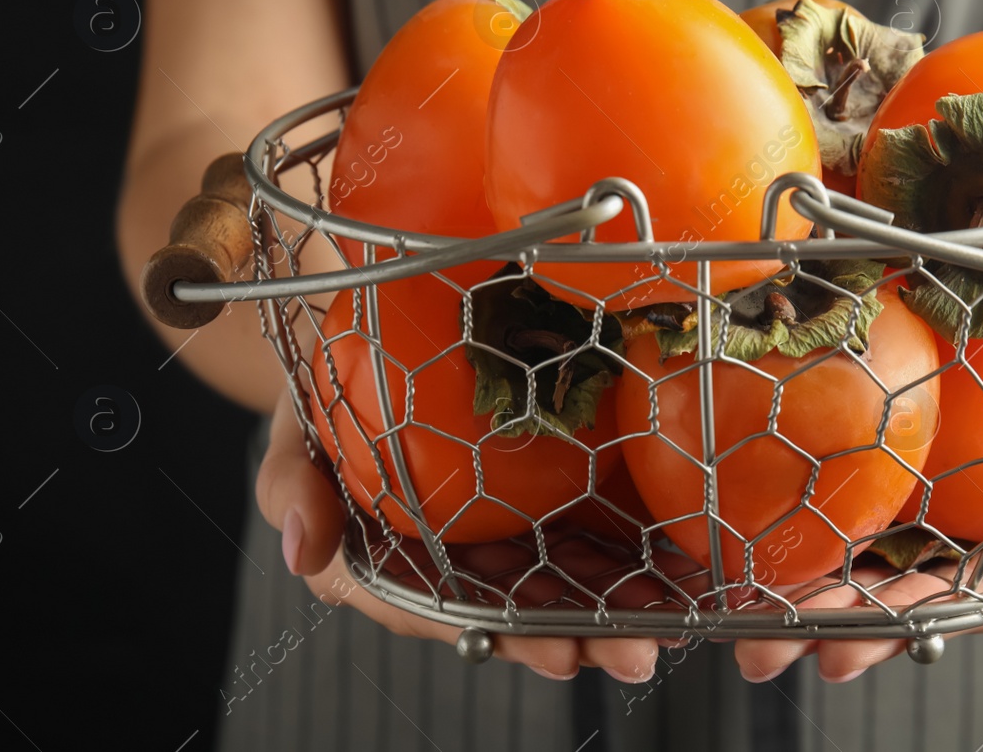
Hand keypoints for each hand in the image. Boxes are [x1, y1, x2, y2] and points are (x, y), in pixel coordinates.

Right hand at [254, 389, 662, 682]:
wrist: (378, 333)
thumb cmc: (328, 396)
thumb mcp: (295, 433)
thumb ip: (293, 487)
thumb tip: (300, 550)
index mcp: (397, 567)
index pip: (451, 614)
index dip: (503, 633)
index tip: (552, 648)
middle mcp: (462, 562)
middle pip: (524, 610)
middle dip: (581, 634)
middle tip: (635, 650)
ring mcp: (513, 530)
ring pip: (571, 578)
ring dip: (624, 604)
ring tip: (676, 619)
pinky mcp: (555, 491)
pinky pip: (602, 526)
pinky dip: (646, 549)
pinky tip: (689, 565)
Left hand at [733, 378, 982, 682]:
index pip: (978, 608)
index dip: (917, 624)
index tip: (855, 639)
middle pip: (910, 611)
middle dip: (837, 631)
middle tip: (767, 645)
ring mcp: (941, 543)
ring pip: (872, 587)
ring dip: (805, 610)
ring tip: (743, 625)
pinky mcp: (905, 508)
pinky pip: (853, 537)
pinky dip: (800, 552)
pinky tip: (742, 567)